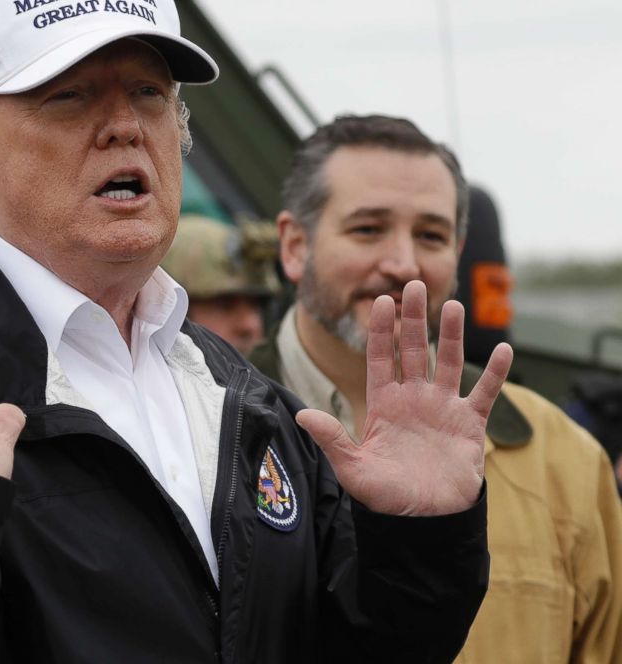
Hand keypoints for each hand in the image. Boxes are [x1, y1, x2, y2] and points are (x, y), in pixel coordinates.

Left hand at [295, 280, 512, 515]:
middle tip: (412, 283)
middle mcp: (413, 399)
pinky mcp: (469, 425)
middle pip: (412, 350)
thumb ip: (332, 440)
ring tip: (452, 305)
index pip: (379, 358)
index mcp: (383, 404)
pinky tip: (503, 348)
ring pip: (448, 362)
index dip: (380, 330)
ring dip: (451, 335)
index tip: (381, 301)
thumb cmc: (385, 497)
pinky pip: (483, 393)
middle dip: (412, 318)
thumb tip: (301, 416)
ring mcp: (442, 409)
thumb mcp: (353, 468)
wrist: (423, 521)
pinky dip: (495, 373)